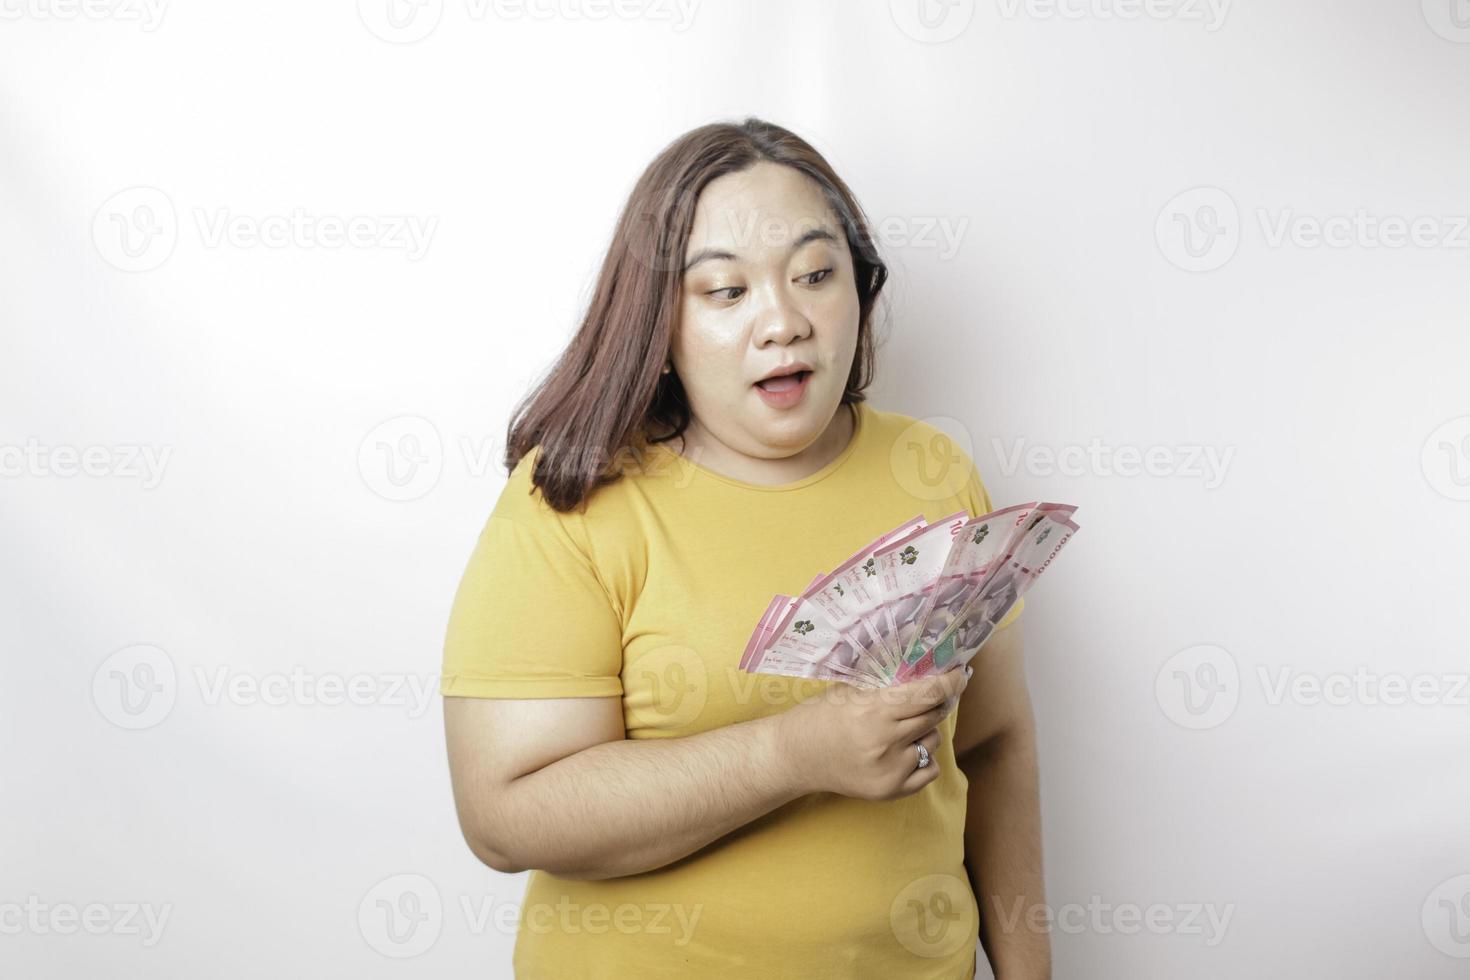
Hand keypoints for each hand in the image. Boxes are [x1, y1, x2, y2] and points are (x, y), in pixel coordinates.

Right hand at [775, 665, 971, 800]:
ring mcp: (890, 770)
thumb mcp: (850, 693)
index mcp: (874, 711)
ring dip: (924, 731)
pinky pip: (928, 771)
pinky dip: (922, 758)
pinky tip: (904, 750)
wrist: (794, 756)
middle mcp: (886, 742)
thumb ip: (887, 690)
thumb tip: (927, 678)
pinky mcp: (890, 791)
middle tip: (932, 695)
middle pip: (933, 717)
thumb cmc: (819, 717)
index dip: (948, 683)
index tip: (960, 674)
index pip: (926, 695)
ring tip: (900, 728)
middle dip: (937, 703)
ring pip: (931, 742)